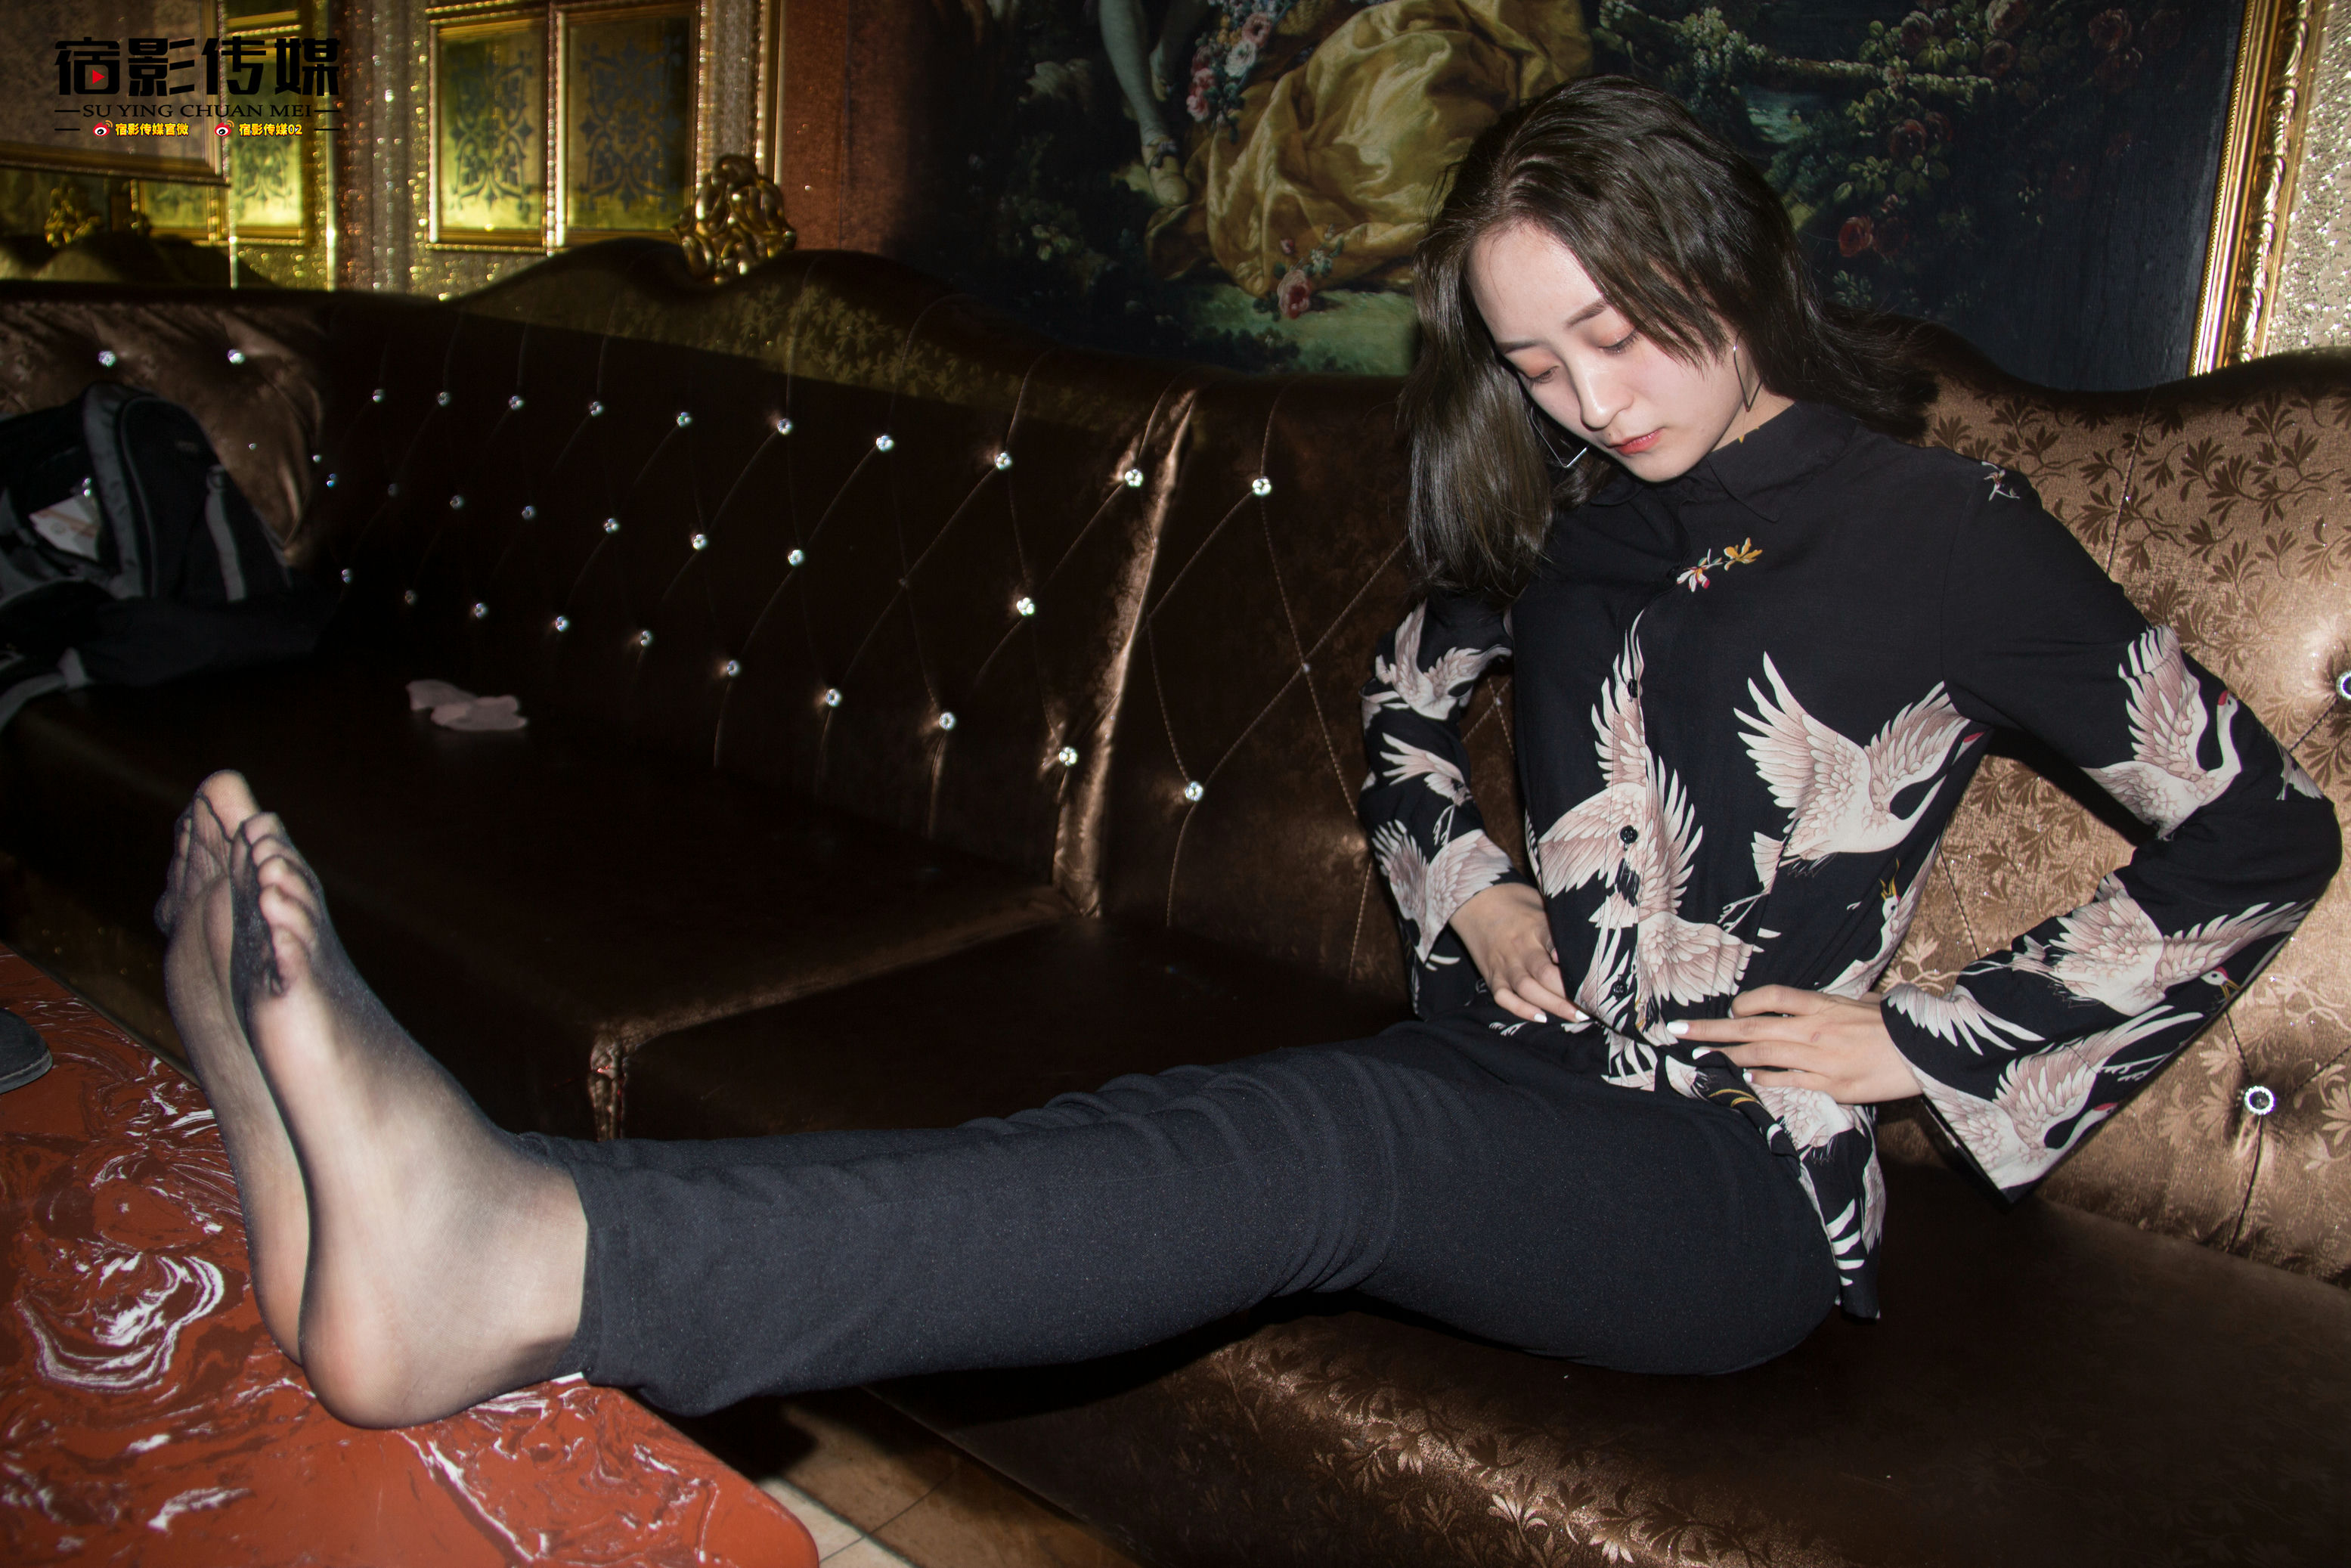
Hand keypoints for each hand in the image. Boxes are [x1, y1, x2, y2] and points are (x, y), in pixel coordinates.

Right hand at [1450, 883, 1581, 1023]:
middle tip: (1591, 1005)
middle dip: (1568, 993)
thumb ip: (1559, 920)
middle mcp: (1520, 947)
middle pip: (1544, 974)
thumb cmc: (1516, 902)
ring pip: (1527, 989)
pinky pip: (1504, 997)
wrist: (1474, 900)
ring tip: (1575, 1016)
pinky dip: (1521, 1009)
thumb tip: (1591, 932)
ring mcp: (1504, 963)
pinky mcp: (1492, 975)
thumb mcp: (1540, 902)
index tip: (1586, 970)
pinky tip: (1541, 1017)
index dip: (1566, 955)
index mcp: (1535, 926)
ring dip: (1552, 1005)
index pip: (1553, 941)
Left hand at [1669, 986, 1921, 1105]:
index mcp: (1821, 1004)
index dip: (1743, 1003)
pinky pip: (1785, 1081)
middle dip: (1710, 1029)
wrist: (1927, 1051)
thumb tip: (1803, 1005)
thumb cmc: (1895, 1024)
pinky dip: (1762, 1078)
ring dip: (1727, 1055)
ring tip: (1702, 1055)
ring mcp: (1818, 1058)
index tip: (1729, 1010)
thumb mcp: (1861, 1002)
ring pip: (1760, 1055)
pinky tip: (1747, 1077)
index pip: (1769, 996)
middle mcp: (1812, 1028)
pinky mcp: (1829, 1085)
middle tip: (1677, 1031)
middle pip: (1750, 1026)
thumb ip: (1829, 1004)